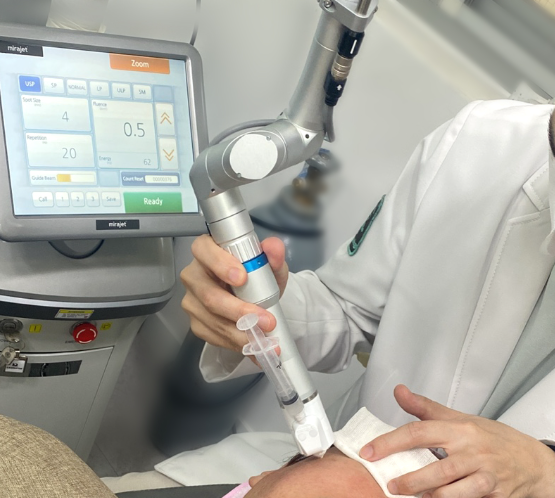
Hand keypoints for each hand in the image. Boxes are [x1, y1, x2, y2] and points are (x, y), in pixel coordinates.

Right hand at [180, 235, 288, 352]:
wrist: (256, 300)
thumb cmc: (257, 277)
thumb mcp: (270, 264)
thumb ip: (274, 253)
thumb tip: (273, 247)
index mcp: (207, 251)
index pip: (204, 250)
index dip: (220, 263)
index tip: (242, 278)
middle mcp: (194, 274)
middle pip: (208, 294)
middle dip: (239, 310)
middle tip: (265, 320)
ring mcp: (192, 300)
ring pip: (212, 319)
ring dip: (241, 332)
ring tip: (265, 338)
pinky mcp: (196, 322)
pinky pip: (213, 335)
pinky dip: (236, 342)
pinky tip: (253, 345)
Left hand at [360, 385, 554, 497]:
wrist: (531, 459)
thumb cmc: (490, 437)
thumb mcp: (458, 418)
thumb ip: (425, 408)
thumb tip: (399, 391)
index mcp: (457, 428)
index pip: (417, 432)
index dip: (389, 442)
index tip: (368, 452)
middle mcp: (471, 450)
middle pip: (435, 468)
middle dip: (409, 480)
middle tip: (389, 484)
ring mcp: (484, 474)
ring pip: (451, 491)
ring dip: (428, 496)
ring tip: (411, 496)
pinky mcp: (494, 493)